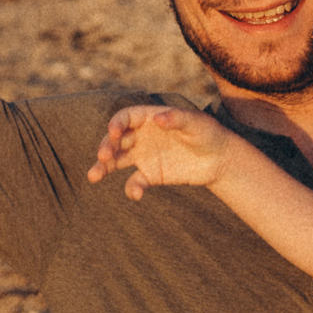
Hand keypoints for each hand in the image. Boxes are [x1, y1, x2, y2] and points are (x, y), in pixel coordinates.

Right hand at [86, 104, 231, 196]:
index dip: (116, 124)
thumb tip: (157, 118)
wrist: (219, 159)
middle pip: (116, 140)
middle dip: (106, 147)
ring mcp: (144, 156)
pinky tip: (136, 194)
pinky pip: (135, 181)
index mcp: (149, 118)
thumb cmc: (208, 133)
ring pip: (117, 160)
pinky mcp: (151, 175)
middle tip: (103, 157)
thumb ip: (177, 119)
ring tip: (93, 177)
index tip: (114, 134)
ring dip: (103, 168)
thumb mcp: (195, 123)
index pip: (125, 118)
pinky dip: (132, 188)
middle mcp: (142, 136)